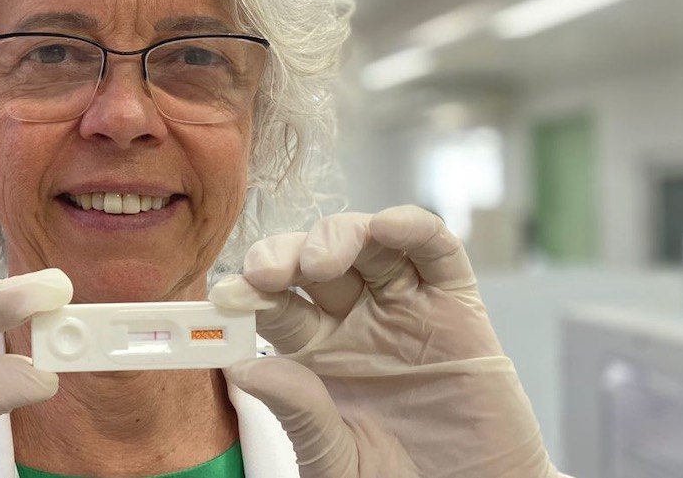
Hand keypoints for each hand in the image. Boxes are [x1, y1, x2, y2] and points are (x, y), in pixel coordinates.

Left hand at [211, 205, 561, 477]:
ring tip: (320, 261)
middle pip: (312, 261)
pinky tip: (388, 227)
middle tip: (267, 271)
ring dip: (339, 235)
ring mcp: (406, 309)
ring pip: (369, 244)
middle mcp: (356, 321)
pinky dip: (413, 228)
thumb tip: (242, 368)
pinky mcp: (458, 309)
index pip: (272, 302)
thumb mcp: (336, 457)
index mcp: (315, 352)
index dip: (247, 291)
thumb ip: (299, 411)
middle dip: (285, 254)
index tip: (224, 296)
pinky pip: (437, 253)